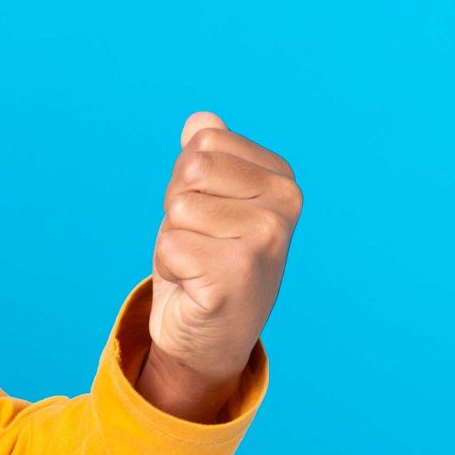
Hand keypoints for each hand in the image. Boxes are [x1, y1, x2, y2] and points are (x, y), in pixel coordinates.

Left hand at [143, 111, 298, 404]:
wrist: (210, 336)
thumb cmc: (207, 259)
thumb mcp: (208, 200)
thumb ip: (208, 157)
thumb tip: (200, 119)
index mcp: (281, 178)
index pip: (203, 141)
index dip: (188, 179)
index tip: (209, 214)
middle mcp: (285, 205)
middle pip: (189, 170)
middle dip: (177, 207)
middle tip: (200, 242)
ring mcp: (265, 241)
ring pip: (177, 208)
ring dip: (173, 239)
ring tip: (198, 264)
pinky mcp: (235, 276)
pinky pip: (170, 246)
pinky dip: (169, 268)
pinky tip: (195, 286)